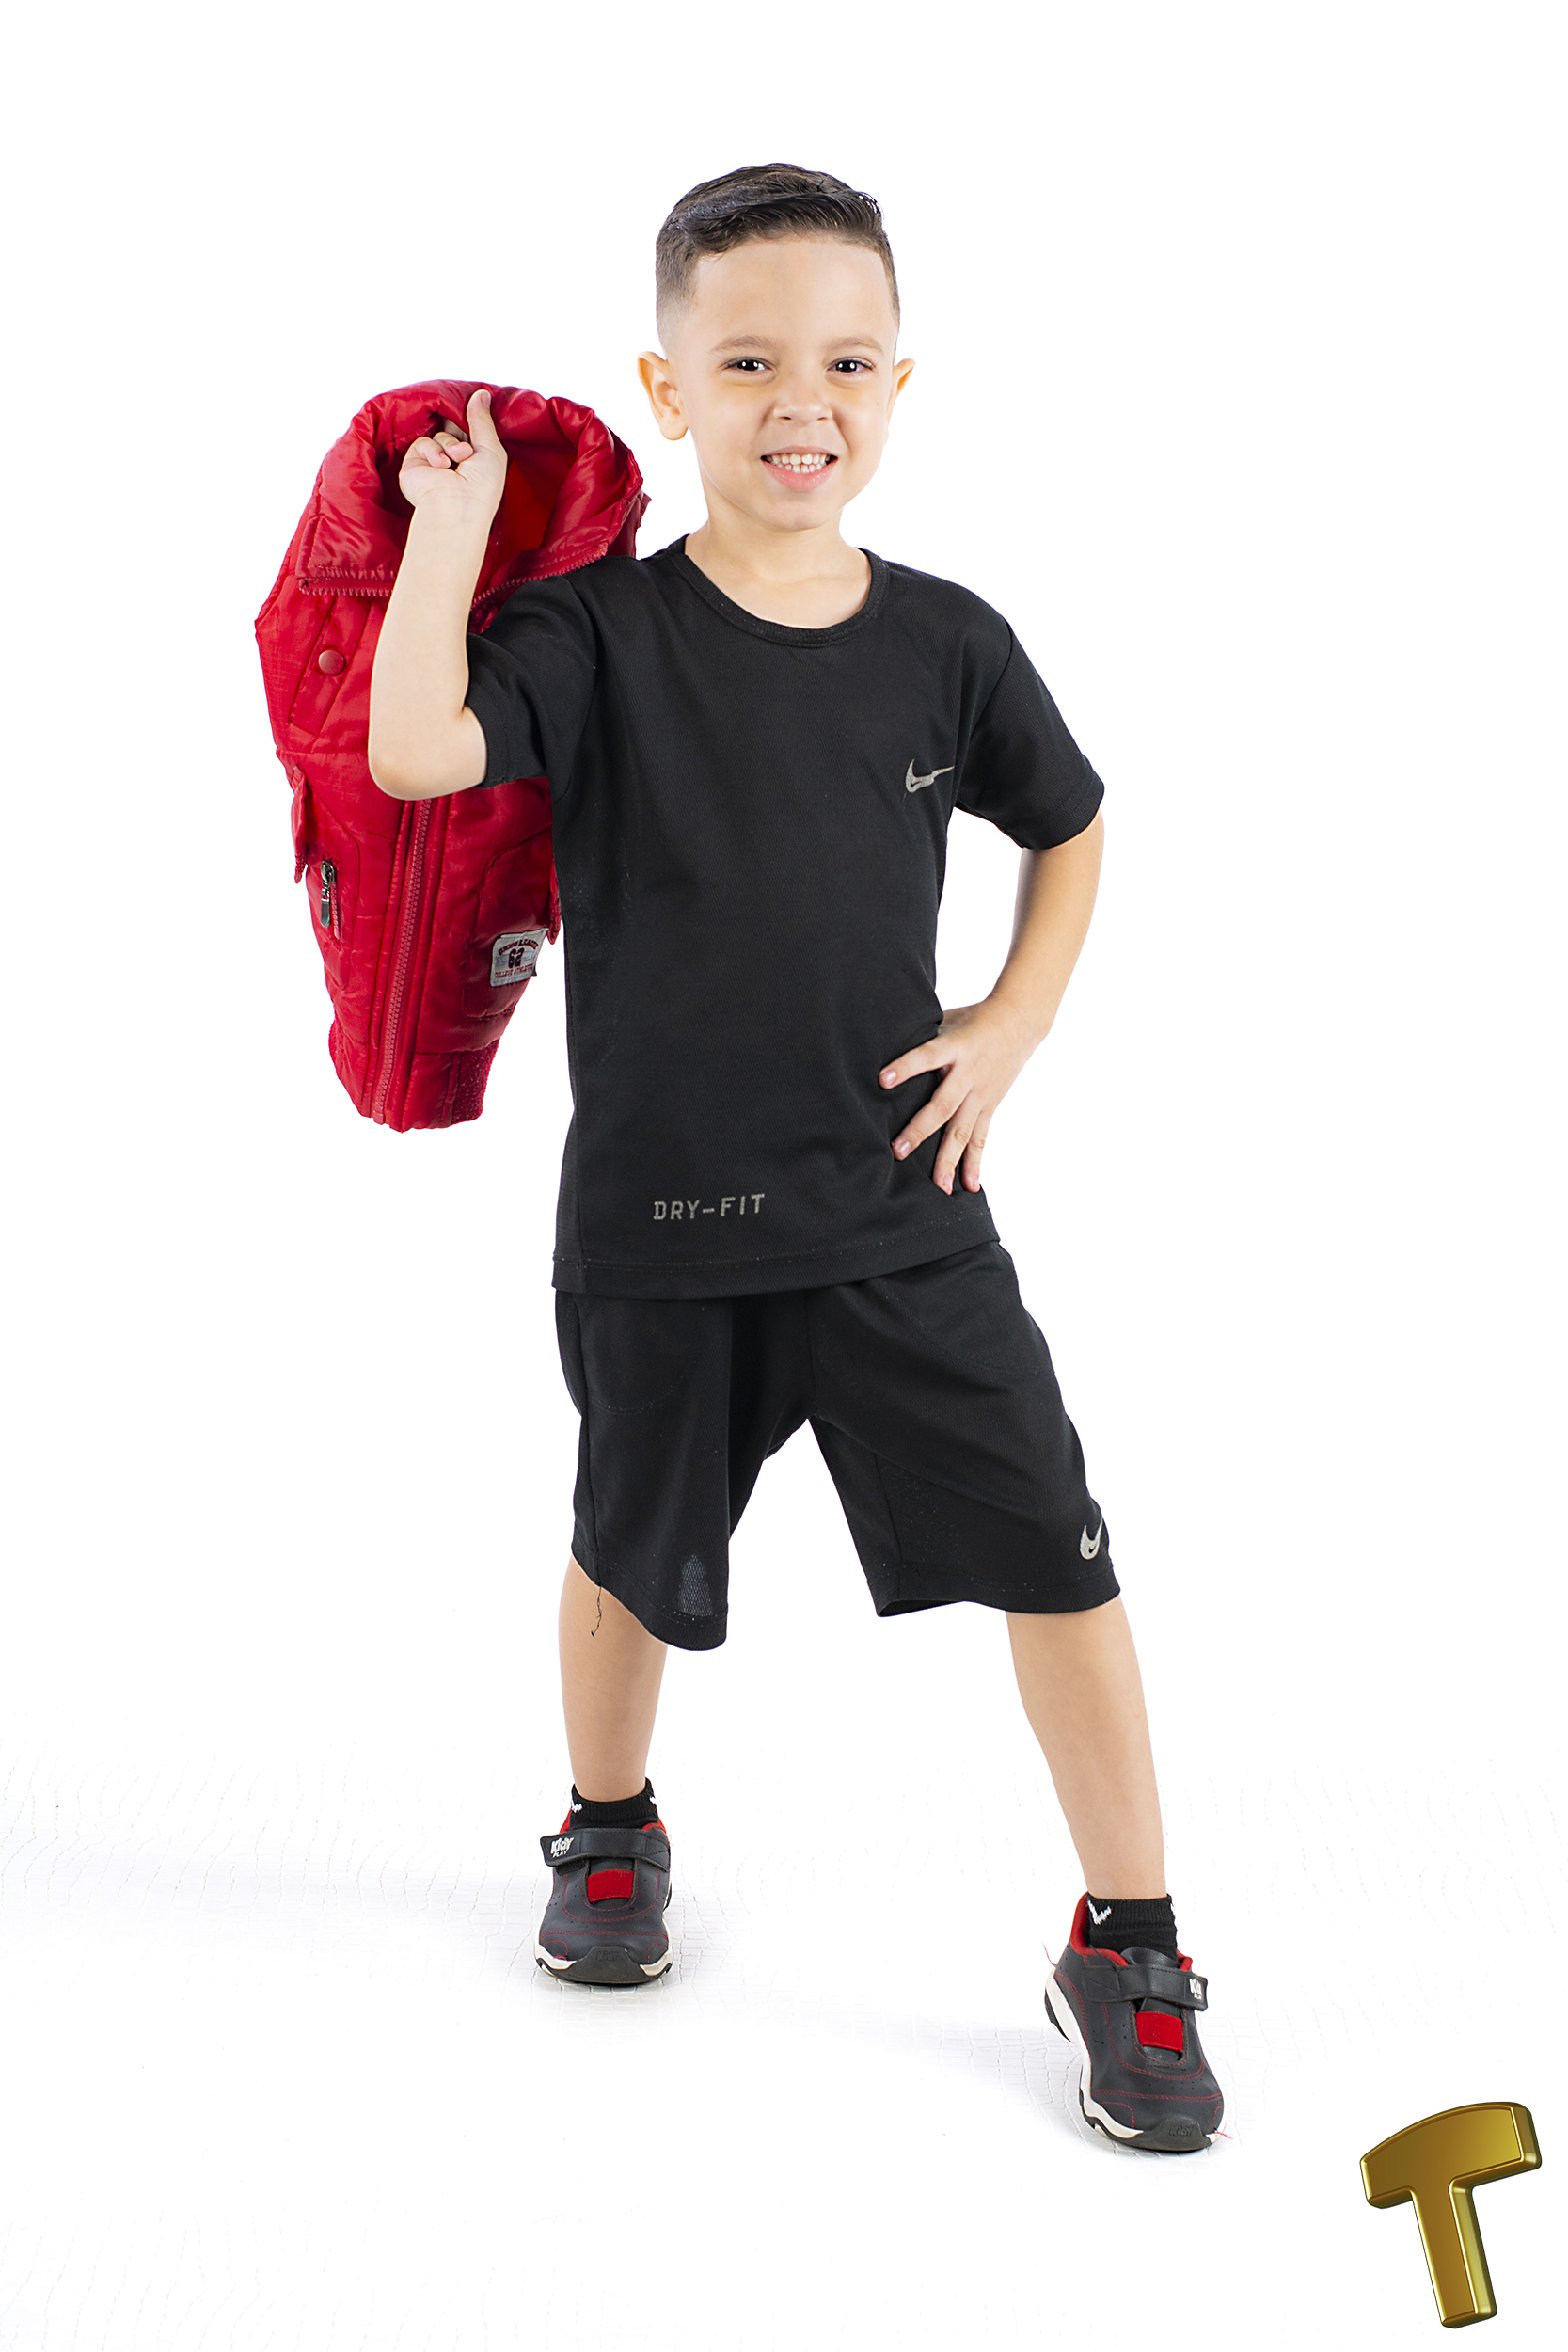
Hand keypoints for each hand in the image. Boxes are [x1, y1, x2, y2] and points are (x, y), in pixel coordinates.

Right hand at [397, 386, 507, 525]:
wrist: (456, 508)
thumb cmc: (482, 486)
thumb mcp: (491, 448)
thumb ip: (482, 420)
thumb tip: (481, 393)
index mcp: (474, 461)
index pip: (470, 432)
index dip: (471, 420)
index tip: (474, 407)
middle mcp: (454, 462)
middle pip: (453, 429)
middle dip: (460, 430)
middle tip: (467, 439)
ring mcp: (433, 464)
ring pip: (440, 434)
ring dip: (451, 444)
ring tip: (458, 460)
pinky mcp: (414, 464)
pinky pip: (423, 442)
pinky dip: (433, 450)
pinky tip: (442, 466)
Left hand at [880, 999, 1038, 1194]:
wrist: (1019, 1022)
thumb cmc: (973, 1019)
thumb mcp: (946, 1021)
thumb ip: (920, 1037)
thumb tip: (879, 1044)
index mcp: (954, 1047)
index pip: (927, 1056)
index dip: (906, 1067)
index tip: (882, 1080)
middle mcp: (967, 1074)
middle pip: (942, 1106)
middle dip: (920, 1130)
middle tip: (898, 1151)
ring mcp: (981, 1094)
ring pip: (963, 1131)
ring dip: (949, 1160)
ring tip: (938, 1186)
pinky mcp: (989, 1106)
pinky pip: (980, 1138)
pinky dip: (975, 1163)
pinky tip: (969, 1186)